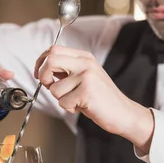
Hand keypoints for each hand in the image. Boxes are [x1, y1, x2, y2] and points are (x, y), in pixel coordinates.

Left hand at [34, 45, 153, 151]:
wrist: (123, 113)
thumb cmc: (102, 97)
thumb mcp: (86, 76)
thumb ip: (67, 70)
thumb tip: (43, 69)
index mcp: (85, 57)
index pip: (53, 50)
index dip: (41, 62)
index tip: (40, 74)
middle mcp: (86, 63)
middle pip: (50, 60)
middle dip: (43, 76)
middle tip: (49, 86)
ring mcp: (86, 77)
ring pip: (54, 88)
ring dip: (61, 99)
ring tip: (78, 100)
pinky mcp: (86, 92)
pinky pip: (63, 102)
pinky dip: (70, 108)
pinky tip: (83, 106)